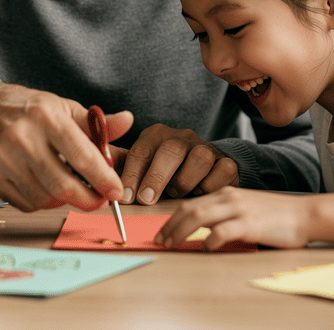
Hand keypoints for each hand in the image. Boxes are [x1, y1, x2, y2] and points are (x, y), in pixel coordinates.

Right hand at [0, 80, 133, 212]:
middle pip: (63, 186)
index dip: (103, 178)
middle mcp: (22, 137)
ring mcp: (1, 158)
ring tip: (69, 188)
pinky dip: (41, 201)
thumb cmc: (29, 108)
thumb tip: (128, 122)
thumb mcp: (64, 108)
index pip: (81, 155)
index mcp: (46, 116)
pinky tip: (44, 186)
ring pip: (44, 198)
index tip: (116, 191)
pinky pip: (25, 203)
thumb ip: (97, 123)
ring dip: (64, 200)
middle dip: (88, 200)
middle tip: (99, 200)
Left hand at [120, 123, 237, 204]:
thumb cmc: (167, 174)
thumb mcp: (144, 169)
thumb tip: (106, 186)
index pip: (142, 150)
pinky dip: (210, 187)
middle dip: (156, 177)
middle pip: (171, 150)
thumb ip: (126, 173)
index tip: (126, 197)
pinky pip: (222, 173)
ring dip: (185, 182)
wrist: (207, 169)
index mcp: (157, 135)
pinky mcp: (227, 162)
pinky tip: (200, 193)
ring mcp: (207, 148)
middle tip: (147, 199)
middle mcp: (183, 137)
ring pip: (199, 159)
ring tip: (175, 194)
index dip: (132, 174)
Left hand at [155, 186, 313, 249]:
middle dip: (170, 226)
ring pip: (199, 217)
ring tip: (172, 244)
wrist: (305, 214)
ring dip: (180, 232)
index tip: (162, 232)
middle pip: (189, 209)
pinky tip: (206, 249)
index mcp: (225, 193)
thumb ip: (224, 213)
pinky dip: (209, 241)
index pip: (190, 203)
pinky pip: (222, 231)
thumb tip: (200, 228)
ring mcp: (239, 209)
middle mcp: (229, 197)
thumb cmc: (275, 215)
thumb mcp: (244, 207)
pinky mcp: (250, 224)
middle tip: (160, 241)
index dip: (171, 218)